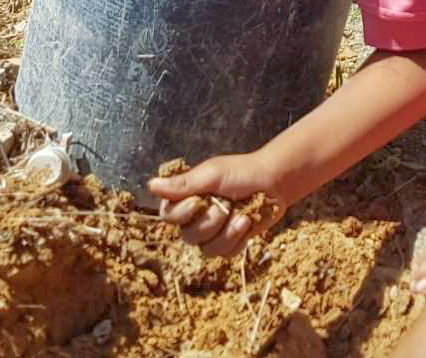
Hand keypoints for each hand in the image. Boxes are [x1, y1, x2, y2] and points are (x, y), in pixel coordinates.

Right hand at [146, 154, 285, 255]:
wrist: (274, 182)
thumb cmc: (242, 172)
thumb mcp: (212, 175)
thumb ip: (183, 184)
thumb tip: (151, 186)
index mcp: (185, 197)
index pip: (168, 216)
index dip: (182, 214)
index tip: (198, 202)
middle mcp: (195, 217)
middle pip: (189, 236)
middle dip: (211, 222)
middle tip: (227, 204)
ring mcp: (212, 232)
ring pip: (207, 249)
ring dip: (227, 233)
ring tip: (242, 216)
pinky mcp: (229, 242)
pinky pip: (225, 254)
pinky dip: (238, 239)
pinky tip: (247, 224)